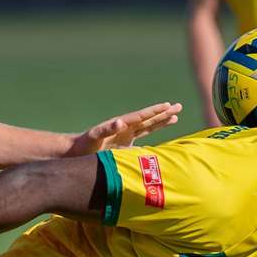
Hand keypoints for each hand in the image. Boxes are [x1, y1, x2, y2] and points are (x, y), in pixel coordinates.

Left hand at [66, 102, 181, 156]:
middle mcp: (126, 128)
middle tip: (179, 105)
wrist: (77, 151)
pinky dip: (153, 135)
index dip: (155, 112)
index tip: (168, 105)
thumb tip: (120, 122)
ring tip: (175, 116)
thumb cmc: (85, 144)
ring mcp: (126, 135)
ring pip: (149, 126)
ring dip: (161, 121)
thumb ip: (106, 129)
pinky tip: (161, 134)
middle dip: (164, 113)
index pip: (142, 117)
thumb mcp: (94, 136)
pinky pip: (143, 138)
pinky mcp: (125, 144)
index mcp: (121, 125)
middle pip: (149, 119)